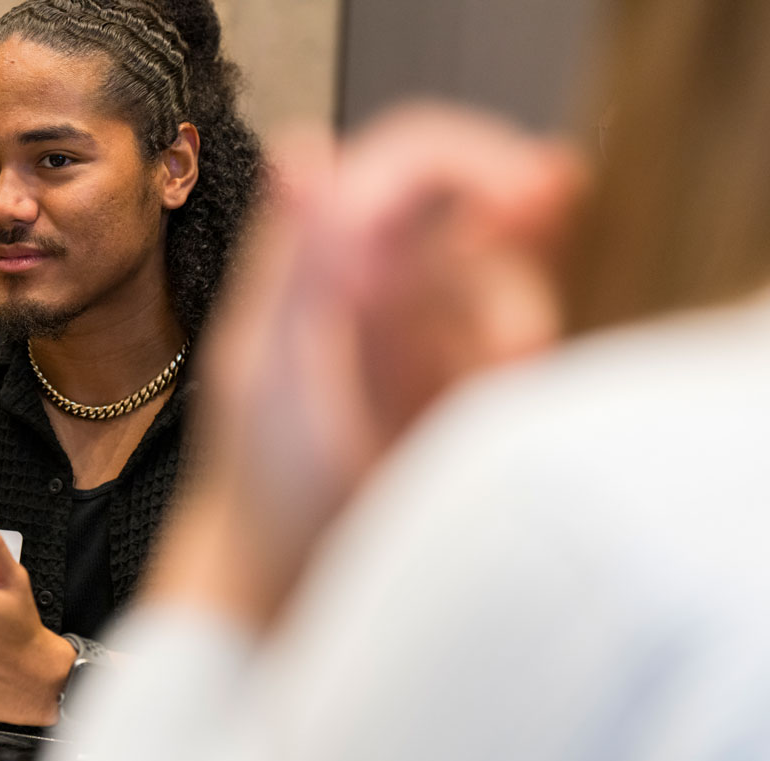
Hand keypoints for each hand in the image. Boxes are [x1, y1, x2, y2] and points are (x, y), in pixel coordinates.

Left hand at [146, 104, 584, 628]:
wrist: (281, 579)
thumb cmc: (264, 479)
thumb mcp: (277, 369)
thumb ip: (303, 263)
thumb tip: (305, 148)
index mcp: (323, 261)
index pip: (407, 163)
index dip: (473, 160)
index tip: (528, 197)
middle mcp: (376, 282)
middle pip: (475, 217)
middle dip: (515, 259)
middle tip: (517, 334)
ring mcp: (417, 331)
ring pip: (502, 282)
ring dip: (517, 320)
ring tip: (505, 376)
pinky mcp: (450, 381)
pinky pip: (507, 344)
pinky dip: (516, 363)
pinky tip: (501, 395)